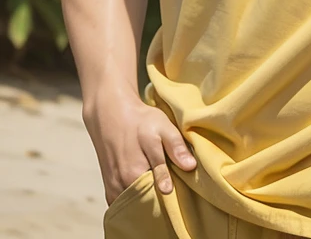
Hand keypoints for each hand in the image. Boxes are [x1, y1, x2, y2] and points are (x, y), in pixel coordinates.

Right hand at [83, 86, 196, 204]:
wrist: (111, 114)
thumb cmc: (139, 120)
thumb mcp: (162, 127)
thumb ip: (175, 148)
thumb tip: (190, 167)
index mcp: (136, 174)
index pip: (161, 200)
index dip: (174, 197)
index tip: (183, 189)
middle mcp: (123, 186)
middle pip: (148, 205)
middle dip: (161, 202)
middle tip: (173, 187)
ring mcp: (115, 188)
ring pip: (136, 206)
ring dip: (148, 201)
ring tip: (159, 186)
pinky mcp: (110, 188)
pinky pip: (125, 204)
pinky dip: (136, 201)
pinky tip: (145, 188)